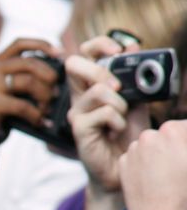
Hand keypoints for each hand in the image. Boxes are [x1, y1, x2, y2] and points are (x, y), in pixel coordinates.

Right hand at [0, 38, 60, 158]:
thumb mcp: (8, 91)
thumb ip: (24, 79)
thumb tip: (56, 76)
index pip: (20, 43)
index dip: (42, 45)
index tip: (59, 55)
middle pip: (30, 62)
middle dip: (49, 76)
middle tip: (56, 92)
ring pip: (29, 82)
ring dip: (44, 97)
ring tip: (48, 110)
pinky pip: (22, 105)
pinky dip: (36, 115)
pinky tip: (40, 123)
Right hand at [65, 36, 147, 191]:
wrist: (123, 164)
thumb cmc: (126, 134)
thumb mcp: (135, 99)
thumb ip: (132, 76)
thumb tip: (132, 46)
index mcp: (89, 85)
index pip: (83, 53)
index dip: (98, 45)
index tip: (117, 51)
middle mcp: (78, 96)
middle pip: (74, 64)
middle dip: (101, 70)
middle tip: (119, 87)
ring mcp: (76, 112)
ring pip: (98, 90)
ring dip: (120, 103)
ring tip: (122, 118)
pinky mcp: (79, 129)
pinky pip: (104, 113)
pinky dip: (119, 121)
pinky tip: (117, 131)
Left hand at [119, 120, 186, 209]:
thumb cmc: (184, 196)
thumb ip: (186, 144)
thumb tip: (183, 148)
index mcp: (173, 131)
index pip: (186, 127)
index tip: (184, 160)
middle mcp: (149, 136)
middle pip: (169, 134)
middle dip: (177, 145)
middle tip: (180, 167)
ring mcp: (132, 150)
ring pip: (151, 145)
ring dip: (160, 153)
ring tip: (169, 176)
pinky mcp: (122, 163)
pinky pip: (137, 158)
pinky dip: (145, 164)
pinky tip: (154, 181)